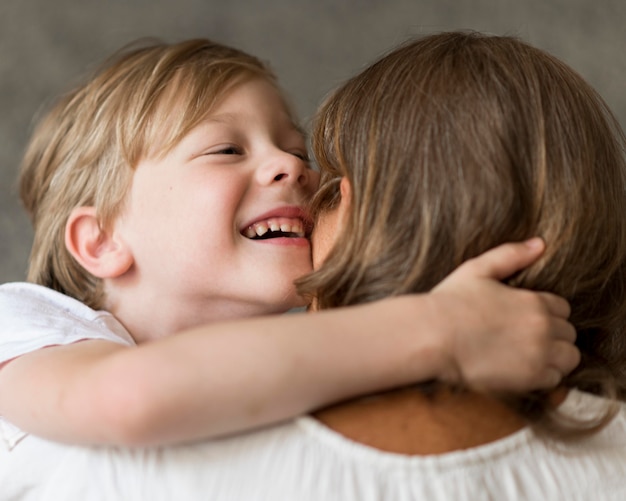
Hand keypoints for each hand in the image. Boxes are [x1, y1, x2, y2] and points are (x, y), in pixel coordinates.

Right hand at [430, 237, 579, 392]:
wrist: (432, 337)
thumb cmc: (449, 302)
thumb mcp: (477, 270)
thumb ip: (511, 255)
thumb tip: (539, 244)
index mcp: (534, 301)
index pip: (562, 309)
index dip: (545, 314)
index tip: (525, 320)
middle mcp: (543, 327)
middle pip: (568, 333)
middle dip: (551, 335)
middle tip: (524, 339)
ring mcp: (539, 354)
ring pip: (569, 358)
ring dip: (554, 357)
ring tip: (527, 357)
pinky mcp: (531, 378)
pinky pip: (555, 380)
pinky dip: (543, 376)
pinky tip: (520, 371)